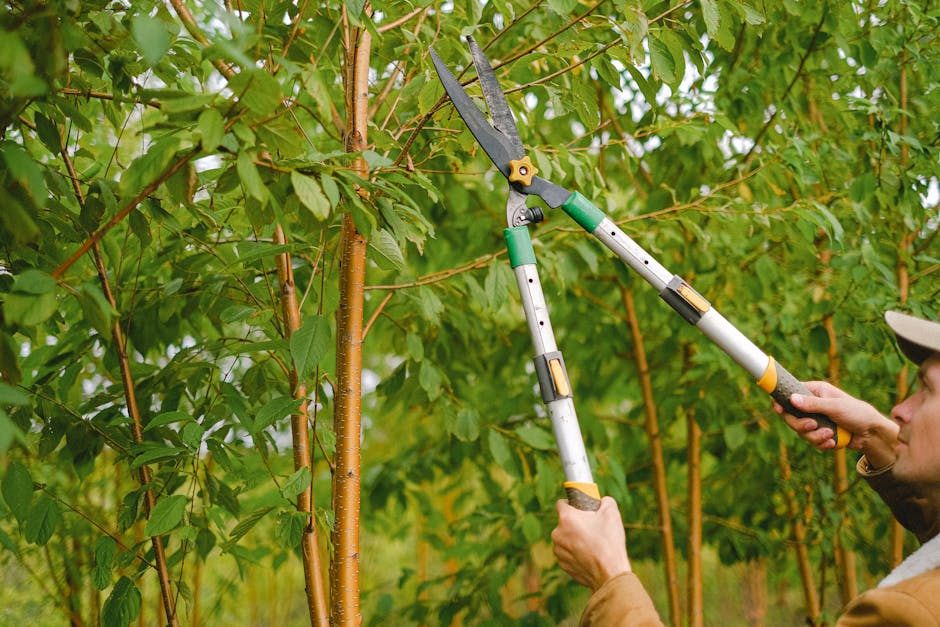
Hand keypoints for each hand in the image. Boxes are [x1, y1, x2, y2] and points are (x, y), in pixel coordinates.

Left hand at [551, 496, 630, 590]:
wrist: (610, 574)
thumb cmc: (609, 542)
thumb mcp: (612, 513)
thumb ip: (605, 501)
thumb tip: (602, 501)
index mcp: (566, 518)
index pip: (561, 503)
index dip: (572, 504)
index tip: (581, 508)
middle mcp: (557, 534)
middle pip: (564, 522)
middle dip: (576, 523)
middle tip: (592, 527)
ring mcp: (559, 551)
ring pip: (565, 539)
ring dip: (575, 539)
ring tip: (592, 544)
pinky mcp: (563, 565)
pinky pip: (568, 553)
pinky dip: (576, 553)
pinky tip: (590, 556)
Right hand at [774, 381, 898, 467]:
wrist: (872, 434)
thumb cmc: (858, 414)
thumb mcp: (835, 407)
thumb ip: (813, 404)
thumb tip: (791, 399)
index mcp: (815, 391)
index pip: (791, 393)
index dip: (782, 401)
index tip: (778, 409)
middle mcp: (813, 405)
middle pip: (791, 416)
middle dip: (801, 425)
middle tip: (813, 426)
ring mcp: (816, 420)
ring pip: (801, 431)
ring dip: (815, 436)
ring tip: (830, 435)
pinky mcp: (820, 433)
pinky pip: (811, 441)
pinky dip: (821, 443)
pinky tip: (833, 442)